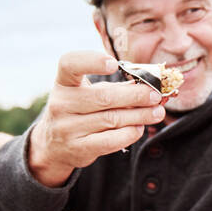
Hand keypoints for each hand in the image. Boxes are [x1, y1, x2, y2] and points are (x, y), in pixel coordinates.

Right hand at [28, 50, 166, 186]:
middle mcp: (61, 104)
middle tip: (155, 95)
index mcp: (63, 83)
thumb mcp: (88, 93)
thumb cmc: (78, 110)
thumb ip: (114, 87)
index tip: (113, 63)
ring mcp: (67, 128)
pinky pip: (110, 140)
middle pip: (104, 97)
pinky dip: (129, 133)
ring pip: (112, 119)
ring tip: (157, 112)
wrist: (54, 145)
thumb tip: (148, 85)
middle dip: (135, 95)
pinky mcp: (78, 149)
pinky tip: (139, 127)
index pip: (70, 64)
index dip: (92, 61)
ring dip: (140, 115)